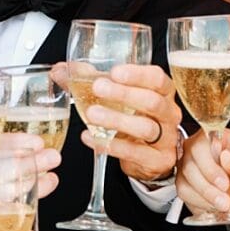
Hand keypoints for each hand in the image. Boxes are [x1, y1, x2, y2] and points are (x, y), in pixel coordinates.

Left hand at [59, 61, 182, 182]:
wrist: (149, 156)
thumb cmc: (135, 117)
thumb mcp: (120, 97)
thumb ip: (91, 81)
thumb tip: (60, 70)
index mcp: (163, 92)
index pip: (157, 78)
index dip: (137, 74)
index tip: (114, 71)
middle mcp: (168, 113)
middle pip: (152, 101)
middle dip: (124, 94)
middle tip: (98, 88)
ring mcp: (165, 138)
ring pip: (145, 127)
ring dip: (117, 120)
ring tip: (92, 115)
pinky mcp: (156, 160)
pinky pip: (134, 153)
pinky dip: (110, 145)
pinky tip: (90, 137)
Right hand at [177, 127, 229, 218]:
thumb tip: (226, 158)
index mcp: (209, 135)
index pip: (200, 148)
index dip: (210, 169)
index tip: (225, 185)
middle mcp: (192, 148)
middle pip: (189, 168)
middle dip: (208, 189)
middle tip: (225, 202)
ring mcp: (185, 165)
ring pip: (184, 184)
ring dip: (204, 200)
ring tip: (223, 206)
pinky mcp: (183, 183)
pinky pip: (185, 195)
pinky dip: (200, 205)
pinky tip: (214, 207)